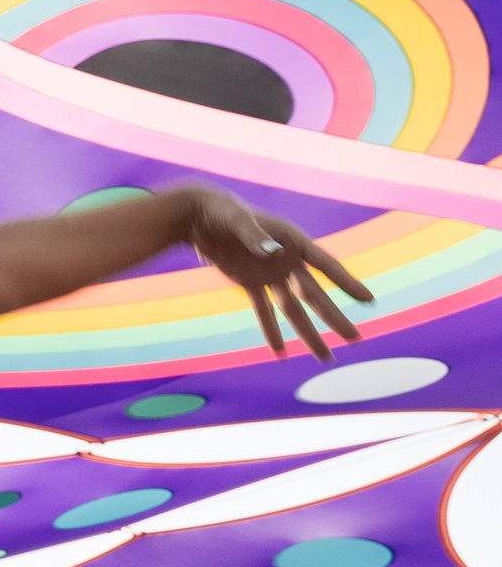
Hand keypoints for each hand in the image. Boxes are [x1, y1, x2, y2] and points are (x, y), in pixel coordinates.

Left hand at [178, 187, 372, 362]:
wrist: (197, 214)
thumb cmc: (221, 210)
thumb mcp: (237, 220)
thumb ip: (255, 236)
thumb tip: (275, 253)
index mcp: (292, 240)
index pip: (326, 265)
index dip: (347, 283)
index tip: (368, 300)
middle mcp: (286, 260)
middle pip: (314, 295)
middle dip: (334, 318)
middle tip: (355, 339)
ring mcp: (269, 273)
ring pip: (292, 309)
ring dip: (307, 332)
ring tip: (324, 356)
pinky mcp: (248, 282)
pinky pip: (262, 309)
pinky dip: (270, 330)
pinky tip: (280, 352)